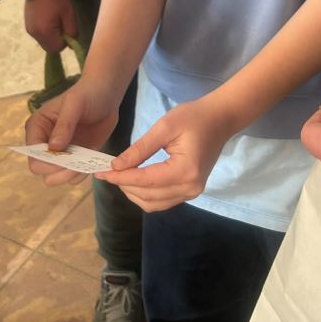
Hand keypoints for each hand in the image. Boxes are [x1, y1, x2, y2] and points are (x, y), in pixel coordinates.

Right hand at [24, 0, 76, 52]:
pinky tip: (48, 18)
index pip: (57, 48)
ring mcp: (29, 29)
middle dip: (57, 40)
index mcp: (44, 32)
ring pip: (43, 41)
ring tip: (54, 20)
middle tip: (61, 25)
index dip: (65, 42)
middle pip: (48, 47)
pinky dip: (45, 31)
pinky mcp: (27, 24)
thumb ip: (72, 31)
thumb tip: (72, 44)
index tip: (67, 29)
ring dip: (51, 36)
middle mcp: (34, 33)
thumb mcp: (69, 13)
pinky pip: (38, 34)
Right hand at [24, 79, 117, 186]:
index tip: (67, 157)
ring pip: (56, 177)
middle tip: (77, 163)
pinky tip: (91, 162)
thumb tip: (54, 148)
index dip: (47, 162)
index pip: (33, 155)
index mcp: (37, 127)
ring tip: (85, 162)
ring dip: (70, 175)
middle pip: (42, 170)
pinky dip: (81, 173)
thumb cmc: (87, 93)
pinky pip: (73, 176)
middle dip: (58, 172)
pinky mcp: (75, 157)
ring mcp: (60, 151)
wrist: (106, 94)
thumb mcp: (75, 104)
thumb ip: (64, 124)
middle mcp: (44, 142)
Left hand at [95, 98, 230, 211]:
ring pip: (153, 204)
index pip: (144, 181)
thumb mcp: (164, 126)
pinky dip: (145, 194)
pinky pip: (162, 201)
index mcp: (184, 171)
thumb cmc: (193, 117)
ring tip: (119, 175)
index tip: (100, 172)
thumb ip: (140, 148)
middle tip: (107, 171)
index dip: (120, 178)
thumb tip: (116, 166)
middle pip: (147, 197)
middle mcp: (189, 188)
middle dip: (124, 186)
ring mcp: (192, 193)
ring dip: (133, 193)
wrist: (220, 119)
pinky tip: (135, 179)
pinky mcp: (190, 191)